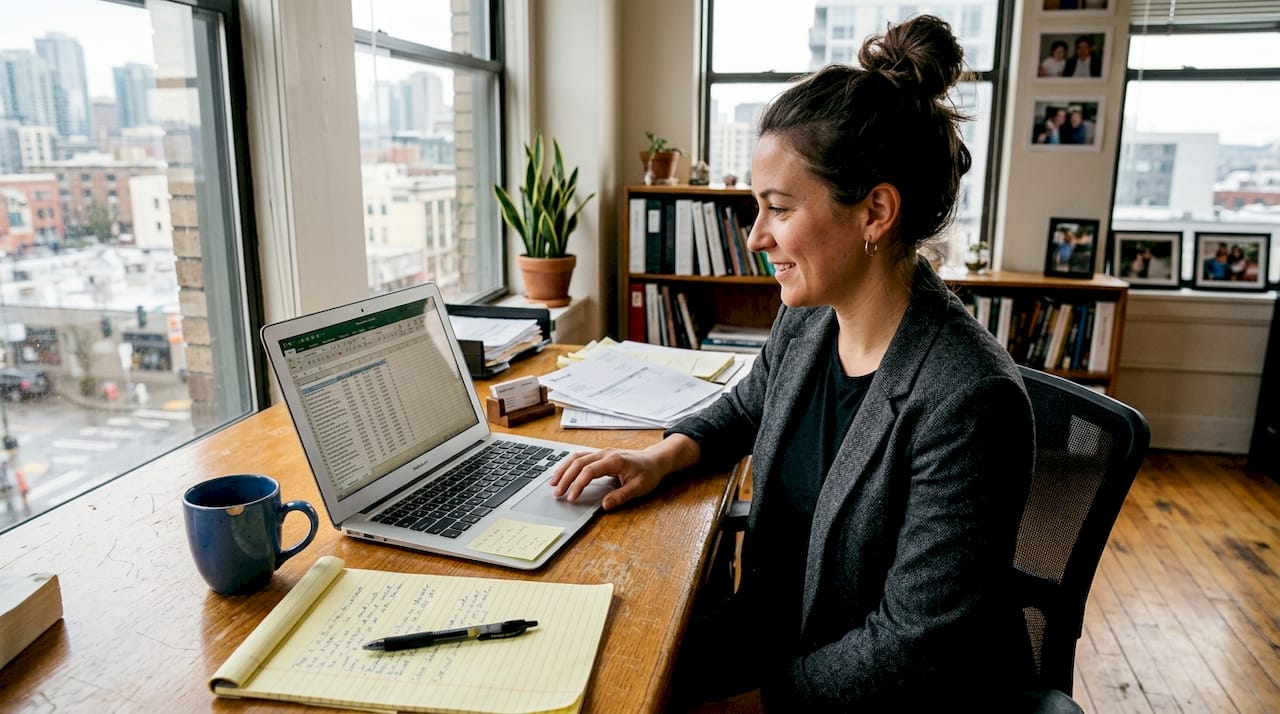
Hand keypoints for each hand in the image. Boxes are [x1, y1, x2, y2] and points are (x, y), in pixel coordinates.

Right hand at [550, 448, 665, 510]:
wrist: (654, 460)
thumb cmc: (648, 474)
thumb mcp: (639, 488)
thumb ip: (622, 496)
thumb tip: (605, 506)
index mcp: (614, 460)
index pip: (589, 470)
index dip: (578, 484)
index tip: (571, 497)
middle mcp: (605, 454)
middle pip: (579, 462)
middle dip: (565, 478)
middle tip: (557, 493)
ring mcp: (602, 453)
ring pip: (577, 457)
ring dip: (564, 469)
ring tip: (553, 483)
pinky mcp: (600, 455)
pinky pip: (580, 457)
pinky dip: (569, 465)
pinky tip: (562, 474)